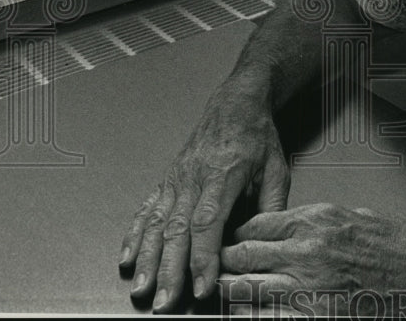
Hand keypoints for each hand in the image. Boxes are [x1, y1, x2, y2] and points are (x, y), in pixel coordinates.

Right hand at [118, 87, 290, 311]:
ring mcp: (177, 179)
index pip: (208, 222)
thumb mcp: (277, 168)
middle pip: (178, 229)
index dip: (203, 257)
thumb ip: (272, 206)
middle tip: (165, 302)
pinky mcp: (167, 179)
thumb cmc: (257, 135)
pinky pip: (148, 209)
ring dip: (148, 259)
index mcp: (224, 174)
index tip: (203, 285)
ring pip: (158, 223)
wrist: (236, 104)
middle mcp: (194, 178)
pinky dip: (135, 234)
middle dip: (170, 270)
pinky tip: (128, 257)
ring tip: (142, 288)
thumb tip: (265, 241)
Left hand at [218, 204, 405, 315]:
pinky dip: (252, 318)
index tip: (231, 240)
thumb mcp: (354, 217)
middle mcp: (307, 252)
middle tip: (217, 267)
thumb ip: (316, 222)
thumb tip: (285, 229)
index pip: (257, 225)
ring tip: (224, 294)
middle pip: (245, 256)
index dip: (237, 235)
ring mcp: (309, 289)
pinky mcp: (316, 318)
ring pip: (248, 290)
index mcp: (317, 221)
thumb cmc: (400, 247)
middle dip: (226, 262)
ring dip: (232, 292)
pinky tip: (246, 316)